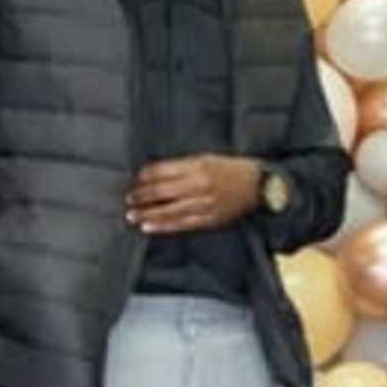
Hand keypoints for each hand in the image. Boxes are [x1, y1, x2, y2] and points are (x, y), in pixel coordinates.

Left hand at [125, 156, 261, 236]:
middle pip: (162, 192)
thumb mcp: (206, 158)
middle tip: (129, 199)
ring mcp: (204, 204)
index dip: (145, 176)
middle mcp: (199, 186)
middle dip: (142, 196)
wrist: (258, 186)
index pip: (163, 172)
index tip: (135, 179)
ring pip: (168, 211)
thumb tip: (154, 173)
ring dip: (147, 214)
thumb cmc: (230, 169)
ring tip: (132, 216)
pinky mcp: (208, 219)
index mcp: (197, 166)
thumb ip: (181, 166)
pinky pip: (181, 224)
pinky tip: (149, 227)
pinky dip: (163, 226)